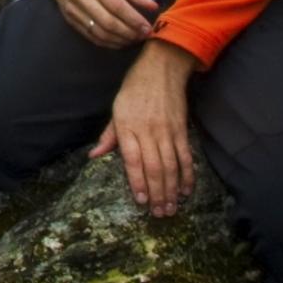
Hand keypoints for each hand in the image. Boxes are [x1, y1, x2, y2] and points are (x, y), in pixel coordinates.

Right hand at [36, 0, 157, 47]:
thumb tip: (152, 6)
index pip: (116, 5)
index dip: (134, 19)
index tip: (148, 28)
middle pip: (108, 22)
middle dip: (129, 32)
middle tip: (143, 36)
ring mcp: (73, 10)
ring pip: (100, 32)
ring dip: (120, 40)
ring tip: (134, 40)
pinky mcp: (70, 21)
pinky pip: (92, 37)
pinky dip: (108, 43)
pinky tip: (120, 42)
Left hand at [90, 41, 198, 215]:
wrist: (161, 69)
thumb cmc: (133, 90)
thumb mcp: (116, 109)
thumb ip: (109, 135)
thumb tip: (95, 156)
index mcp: (127, 126)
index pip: (133, 160)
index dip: (137, 182)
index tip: (141, 201)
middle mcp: (148, 131)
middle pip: (154, 167)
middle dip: (157, 193)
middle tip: (160, 214)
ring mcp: (167, 131)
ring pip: (171, 166)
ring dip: (172, 189)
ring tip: (171, 208)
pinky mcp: (181, 130)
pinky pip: (186, 157)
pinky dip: (188, 175)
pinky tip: (186, 190)